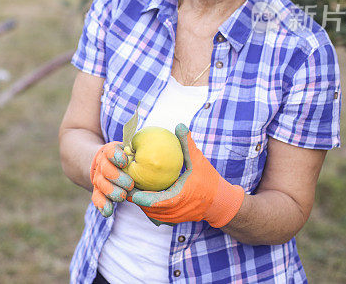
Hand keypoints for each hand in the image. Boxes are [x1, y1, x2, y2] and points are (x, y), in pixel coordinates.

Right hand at [90, 141, 134, 217]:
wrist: (109, 164)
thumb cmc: (128, 158)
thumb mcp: (132, 151)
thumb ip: (139, 154)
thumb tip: (157, 160)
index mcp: (110, 152)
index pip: (110, 152)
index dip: (116, 156)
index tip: (125, 162)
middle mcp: (102, 164)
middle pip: (106, 170)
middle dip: (117, 178)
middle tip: (130, 184)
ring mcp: (99, 178)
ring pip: (101, 184)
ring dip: (112, 192)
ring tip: (123, 197)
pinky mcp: (98, 191)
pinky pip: (97, 198)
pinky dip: (102, 204)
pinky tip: (108, 211)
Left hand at [129, 124, 244, 226]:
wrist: (221, 203)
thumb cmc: (210, 181)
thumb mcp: (199, 161)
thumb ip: (188, 145)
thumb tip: (179, 125)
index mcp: (178, 198)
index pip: (153, 201)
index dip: (139, 196)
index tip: (128, 185)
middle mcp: (174, 211)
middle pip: (147, 208)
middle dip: (135, 198)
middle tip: (124, 182)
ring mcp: (174, 217)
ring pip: (151, 213)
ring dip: (140, 203)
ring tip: (130, 187)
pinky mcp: (175, 219)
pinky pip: (157, 214)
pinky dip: (148, 206)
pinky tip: (142, 193)